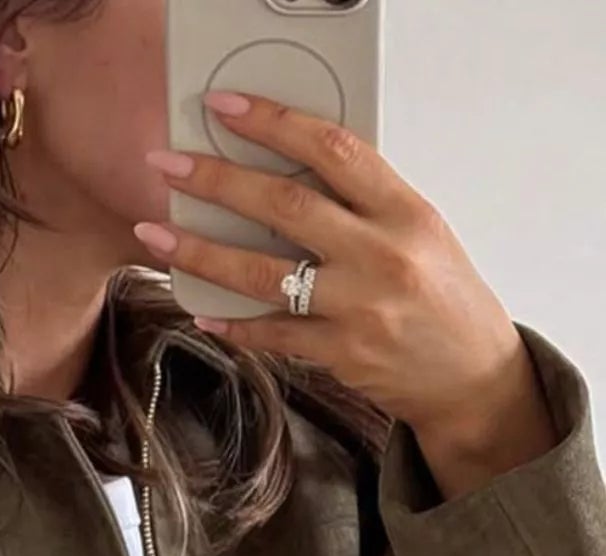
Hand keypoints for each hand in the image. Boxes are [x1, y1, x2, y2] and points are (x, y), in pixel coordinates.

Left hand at [134, 91, 556, 472]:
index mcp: (404, 211)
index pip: (332, 149)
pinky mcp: (340, 354)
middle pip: (284, 205)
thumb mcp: (421, 233)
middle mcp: (381, 255)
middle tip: (168, 165)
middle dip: (216, 180)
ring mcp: (358, 307)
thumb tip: (290, 175)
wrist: (472, 375)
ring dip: (199, 252)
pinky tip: (201, 312)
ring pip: (262, 272)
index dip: (274, 124)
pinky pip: (272, 334)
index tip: (226, 109)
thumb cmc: (444, 299)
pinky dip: (234, 324)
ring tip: (154, 233)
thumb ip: (364, 205)